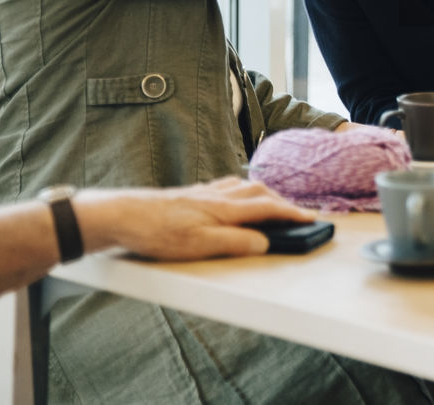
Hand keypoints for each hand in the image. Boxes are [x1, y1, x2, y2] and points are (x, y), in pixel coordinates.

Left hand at [77, 177, 317, 260]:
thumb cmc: (157, 233)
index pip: (268, 208)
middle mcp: (218, 196)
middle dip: (282, 201)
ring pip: (243, 186)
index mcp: (224, 209)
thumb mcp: (198, 246)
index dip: (292, 213)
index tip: (311, 218)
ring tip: (271, 203)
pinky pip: (225, 185)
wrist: (122, 215)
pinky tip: (233, 197)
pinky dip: (241, 189)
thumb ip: (235, 243)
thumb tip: (265, 241)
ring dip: (263, 193)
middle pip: (260, 191)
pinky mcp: (189, 194)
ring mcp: (203, 192)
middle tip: (295, 214)